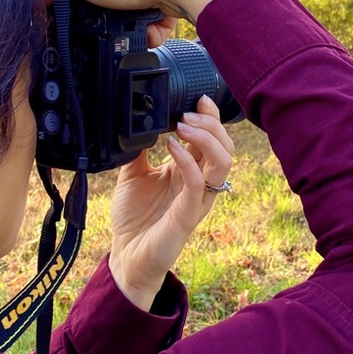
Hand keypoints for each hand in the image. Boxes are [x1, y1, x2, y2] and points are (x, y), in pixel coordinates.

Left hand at [108, 95, 233, 309]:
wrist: (126, 256)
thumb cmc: (134, 218)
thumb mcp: (133, 174)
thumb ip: (139, 149)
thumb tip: (135, 120)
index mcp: (190, 171)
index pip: (212, 139)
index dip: (211, 117)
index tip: (198, 97)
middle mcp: (199, 183)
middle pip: (225, 146)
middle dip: (211, 124)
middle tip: (186, 112)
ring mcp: (197, 199)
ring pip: (223, 163)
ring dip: (206, 138)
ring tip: (183, 125)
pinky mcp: (188, 215)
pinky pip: (198, 184)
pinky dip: (187, 160)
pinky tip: (170, 147)